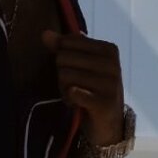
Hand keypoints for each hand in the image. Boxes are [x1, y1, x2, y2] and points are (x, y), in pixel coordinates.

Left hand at [42, 30, 123, 145]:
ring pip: (64, 75)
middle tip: (75, 86)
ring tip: (77, 96)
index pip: (66, 42)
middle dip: (62, 74)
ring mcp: (111, 84)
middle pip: (63, 57)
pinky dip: (69, 99)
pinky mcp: (104, 103)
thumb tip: (45, 33)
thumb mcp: (78, 65)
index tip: (76, 71)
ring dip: (64, 89)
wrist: (107, 124)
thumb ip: (61, 47)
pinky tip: (78, 105)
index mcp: (109, 49)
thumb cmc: (90, 89)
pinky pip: (71, 92)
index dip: (63, 57)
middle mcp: (113, 64)